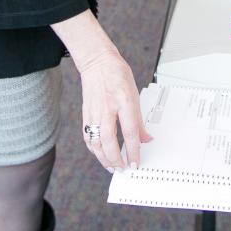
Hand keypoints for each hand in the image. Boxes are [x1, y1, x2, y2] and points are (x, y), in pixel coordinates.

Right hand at [52, 12, 151, 171]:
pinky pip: (87, 137)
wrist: (97, 61)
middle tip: (124, 169)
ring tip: (112, 167)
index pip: (129, 132)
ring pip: (95, 142)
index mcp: (123, 100)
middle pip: (109, 141)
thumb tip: (145, 139)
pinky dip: (94, 149)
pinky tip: (100, 154)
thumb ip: (138, 119)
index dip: (133, 150)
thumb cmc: (117, 74)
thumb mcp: (134, 93)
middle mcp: (107, 108)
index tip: (136, 162)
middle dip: (116, 159)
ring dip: (104, 159)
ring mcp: (94, 111)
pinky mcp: (85, 114)